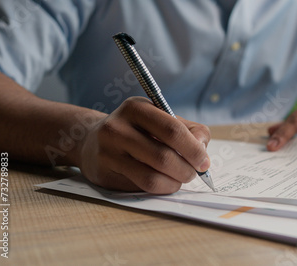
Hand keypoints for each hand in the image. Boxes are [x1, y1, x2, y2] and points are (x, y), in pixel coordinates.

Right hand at [78, 97, 210, 193]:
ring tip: (180, 178)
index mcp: (136, 108)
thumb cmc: (139, 130)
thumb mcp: (162, 119)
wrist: (92, 140)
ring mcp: (108, 152)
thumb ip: (190, 130)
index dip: (193, 149)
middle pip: (163, 157)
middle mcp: (117, 128)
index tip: (204, 161)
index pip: (172, 130)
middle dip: (187, 169)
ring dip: (175, 182)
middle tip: (194, 173)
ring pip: (152, 177)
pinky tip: (164, 182)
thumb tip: (203, 150)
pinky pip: (141, 187)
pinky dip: (161, 188)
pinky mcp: (104, 174)